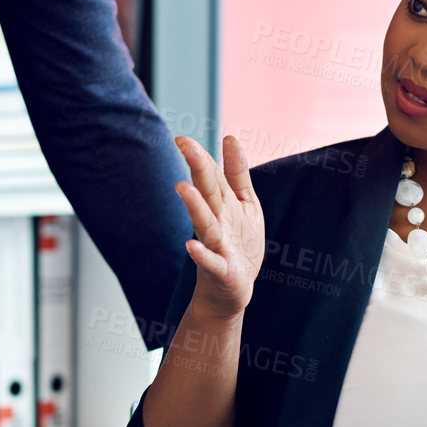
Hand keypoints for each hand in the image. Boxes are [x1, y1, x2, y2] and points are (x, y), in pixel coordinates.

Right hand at [174, 135, 263, 320]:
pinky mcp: (221, 270)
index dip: (199, 155)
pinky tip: (191, 246)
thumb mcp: (244, 203)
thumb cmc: (238, 244)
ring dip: (195, 206)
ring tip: (183, 188)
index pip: (211, 175)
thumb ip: (236, 173)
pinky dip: (201, 254)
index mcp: (222, 204)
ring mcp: (217, 246)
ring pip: (206, 223)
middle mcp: (216, 221)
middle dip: (197, 167)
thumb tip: (229, 136)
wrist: (232, 290)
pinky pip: (211, 262)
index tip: (182, 137)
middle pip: (207, 191)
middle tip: (183, 144)